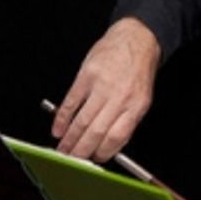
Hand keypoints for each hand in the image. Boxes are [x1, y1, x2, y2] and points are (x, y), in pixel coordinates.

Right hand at [51, 17, 160, 160]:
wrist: (135, 38)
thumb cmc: (138, 69)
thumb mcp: (142, 97)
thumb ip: (127, 120)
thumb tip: (109, 146)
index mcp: (136, 105)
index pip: (118, 137)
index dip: (104, 153)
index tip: (95, 161)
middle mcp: (119, 96)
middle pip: (96, 132)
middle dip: (82, 151)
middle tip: (72, 161)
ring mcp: (102, 85)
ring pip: (81, 120)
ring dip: (69, 139)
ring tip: (62, 150)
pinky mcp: (86, 75)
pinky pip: (71, 102)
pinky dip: (62, 118)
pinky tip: (57, 129)